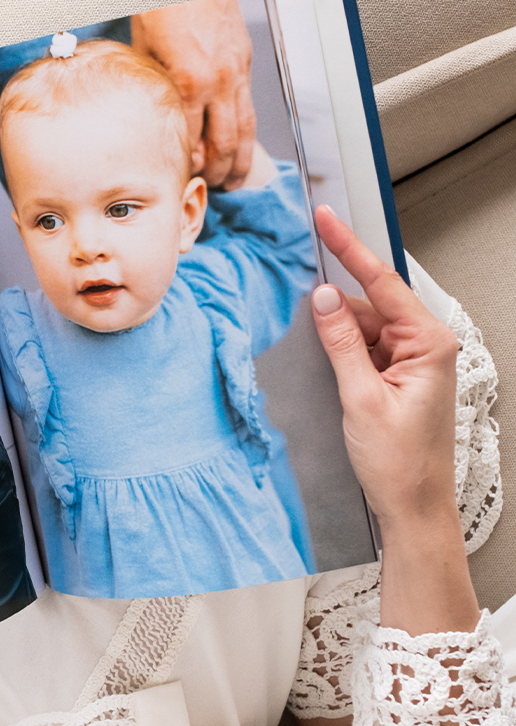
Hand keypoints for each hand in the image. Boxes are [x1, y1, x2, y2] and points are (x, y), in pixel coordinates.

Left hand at [131, 0, 254, 189]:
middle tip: (212, 190)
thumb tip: (151, 125)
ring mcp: (236, 73)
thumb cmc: (161, 8)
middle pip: (224, 143)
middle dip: (219, 172)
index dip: (190, 166)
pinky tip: (242, 149)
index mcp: (189, 82)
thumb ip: (155, 93)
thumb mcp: (145, 54)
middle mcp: (218, 82)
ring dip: (240, 160)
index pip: (192, 140)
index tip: (183, 181)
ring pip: (244, 130)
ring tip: (234, 183)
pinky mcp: (244, 63)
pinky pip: (248, 108)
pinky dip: (247, 134)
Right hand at [312, 205, 478, 634]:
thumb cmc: (398, 461)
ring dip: (335, 331)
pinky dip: (341, 347)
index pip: (381, 284)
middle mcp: (425, 345)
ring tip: (322, 359)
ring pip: (362, 325)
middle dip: (333, 302)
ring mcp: (411, 359)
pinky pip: (364, 346)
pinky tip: (325, 356)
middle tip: (296, 293)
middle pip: (369, 302)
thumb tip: (322, 297)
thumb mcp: (362, 397)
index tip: (326, 219)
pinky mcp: (397, 374)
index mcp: (429, 344)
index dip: (348, 248)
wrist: (413, 506)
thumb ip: (341, 342)